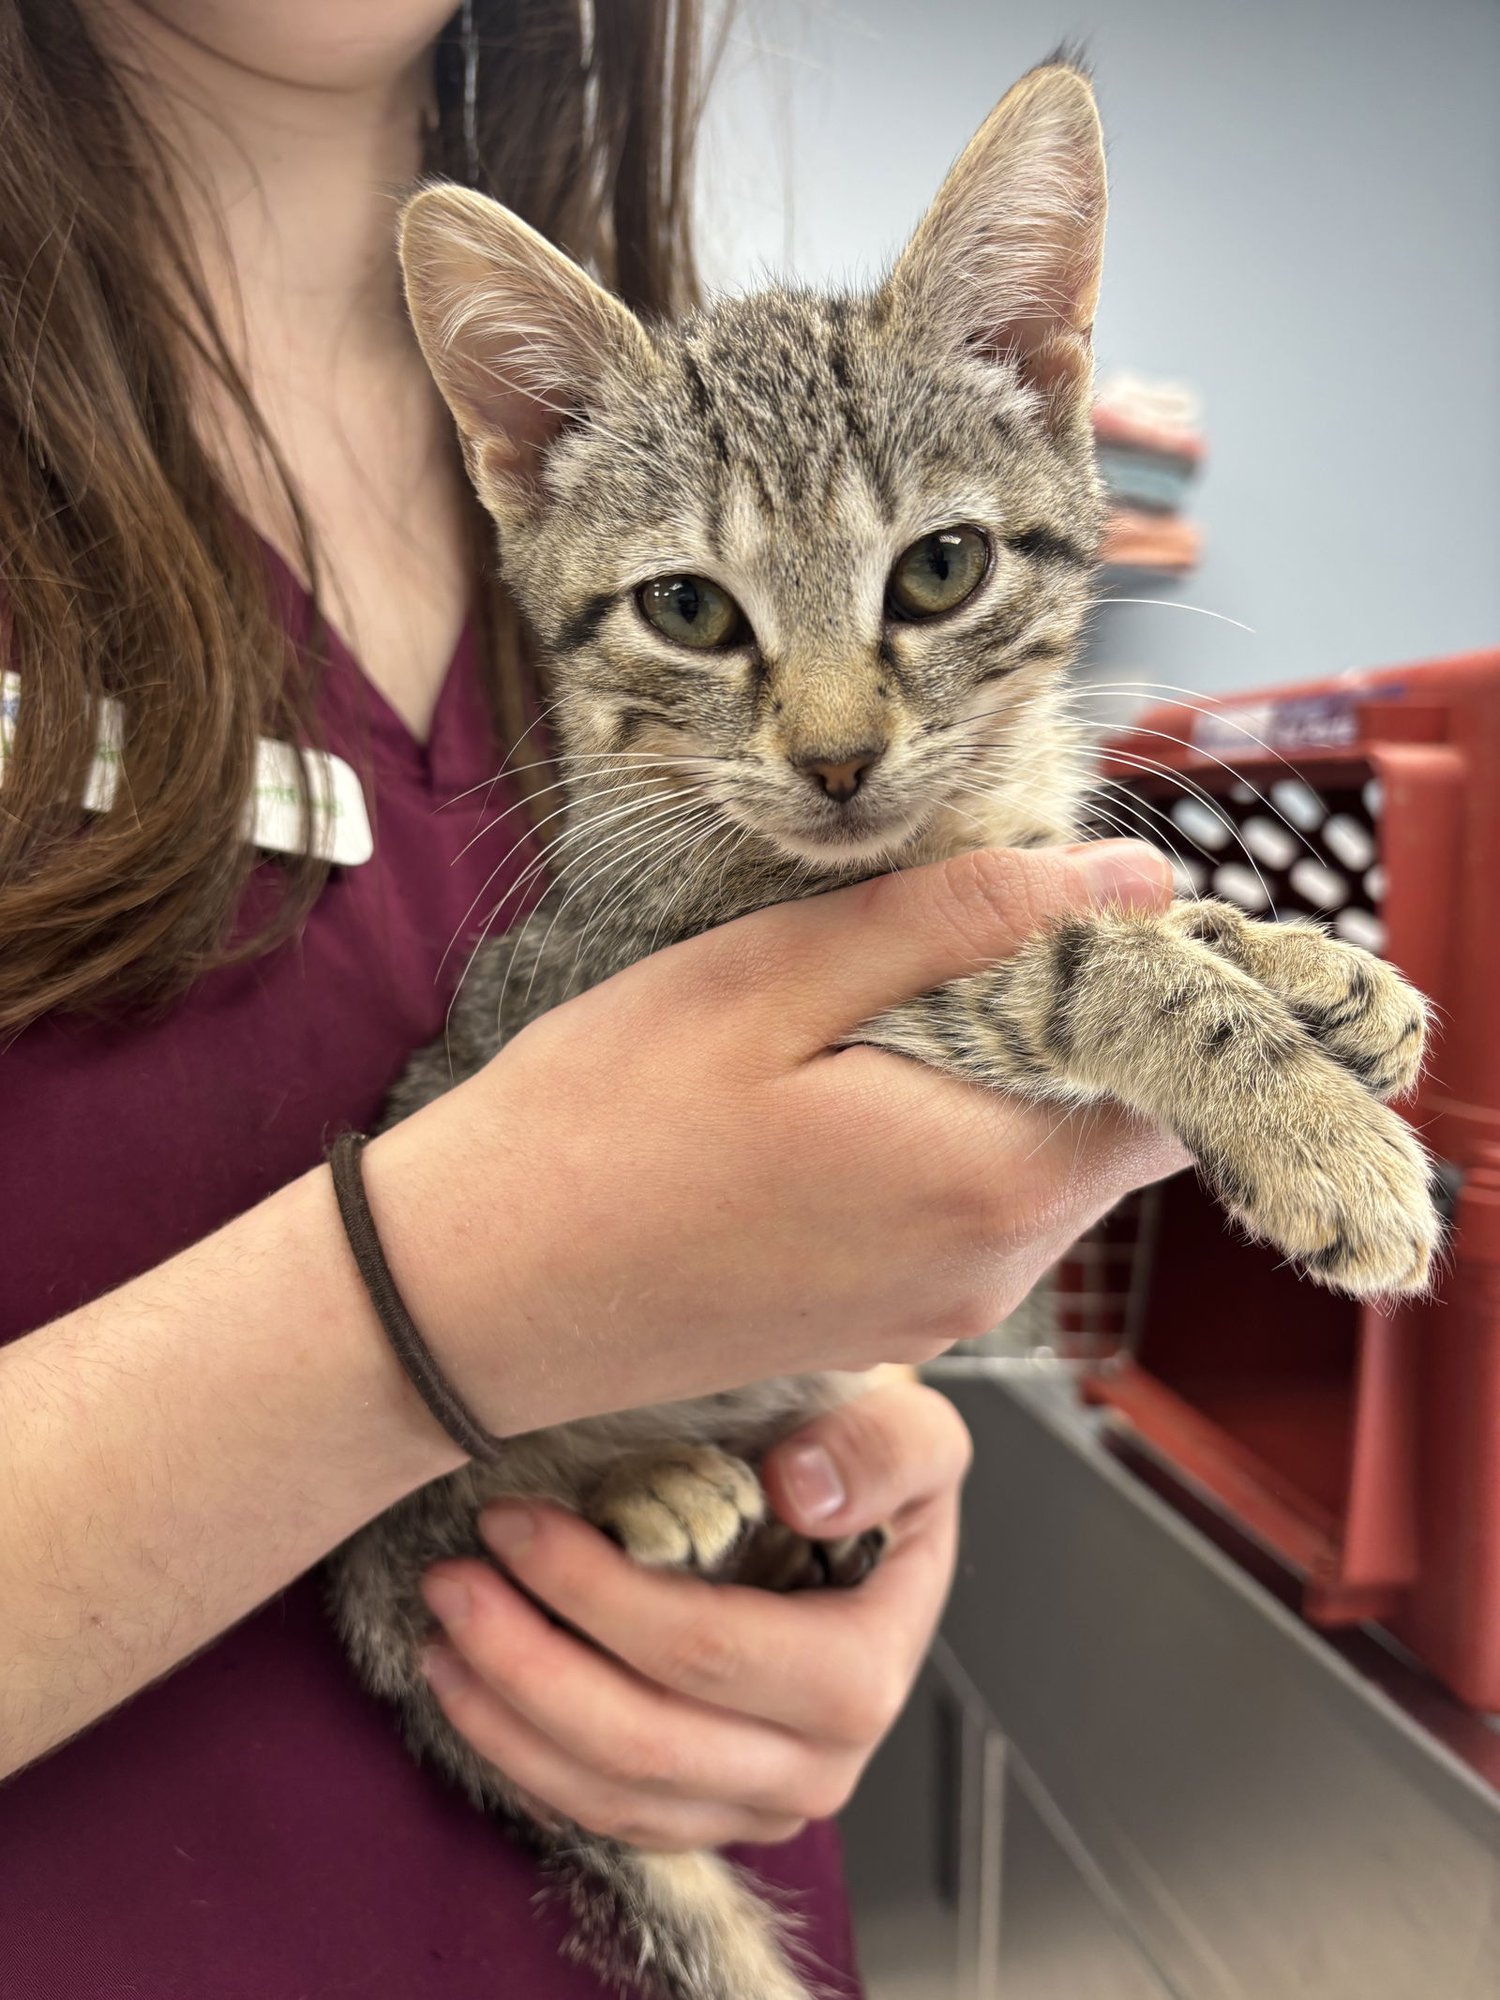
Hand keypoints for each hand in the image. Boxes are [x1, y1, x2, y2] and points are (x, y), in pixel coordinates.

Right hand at [369, 839, 1187, 1434]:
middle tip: (976, 933)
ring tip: (894, 1004)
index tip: (1093, 916)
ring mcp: (939, 1311)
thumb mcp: (769, 979)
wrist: (471, 1300)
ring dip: (1010, 1081)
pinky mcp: (883, 1327)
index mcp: (988, 1178)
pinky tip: (854, 1090)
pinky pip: (972, 1219)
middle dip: (1081, 1027)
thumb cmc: (599, 1128)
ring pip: (1044, 1173)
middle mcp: (991, 1267)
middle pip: (1117, 1132)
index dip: (1159, 993)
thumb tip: (1121, 875)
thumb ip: (959, 923)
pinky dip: (954, 1142)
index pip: (1173, 1087)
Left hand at [417, 1377, 971, 1848]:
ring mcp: (760, 1802)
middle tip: (450, 1579)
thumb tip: (801, 1488)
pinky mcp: (710, 1814)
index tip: (513, 1522)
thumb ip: (880, 1448)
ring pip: (611, 1796)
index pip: (709, 1651)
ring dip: (509, 1719)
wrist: (860, 1514)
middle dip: (527, 1662)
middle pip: (644, 1739)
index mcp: (864, 1671)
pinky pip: (603, 1818)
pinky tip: (471, 1691)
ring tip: (440, 1634)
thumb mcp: (911, 1426)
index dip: (597, 1595)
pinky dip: (525, 1762)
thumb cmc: (867, 1465)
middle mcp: (819, 1763)